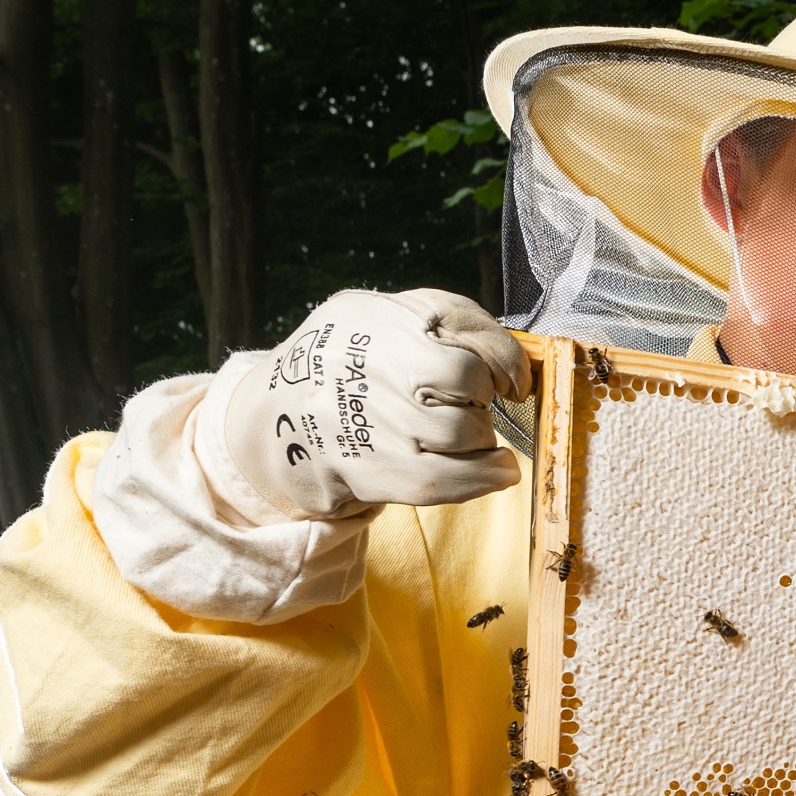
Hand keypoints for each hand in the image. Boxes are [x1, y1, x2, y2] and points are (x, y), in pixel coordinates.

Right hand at [218, 289, 532, 519]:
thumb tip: (515, 370)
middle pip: (467, 386)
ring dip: (481, 435)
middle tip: (470, 402)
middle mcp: (367, 372)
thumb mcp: (399, 313)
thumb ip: (463, 323)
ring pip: (460, 433)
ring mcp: (367, 425)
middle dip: (483, 397)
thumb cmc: (357, 357)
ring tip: (466, 430)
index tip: (507, 378)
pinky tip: (500, 470)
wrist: (280, 410)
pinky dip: (482, 478)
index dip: (502, 364)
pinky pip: (440, 482)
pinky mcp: (368, 471)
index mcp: (376, 323)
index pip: (464, 339)